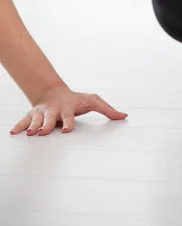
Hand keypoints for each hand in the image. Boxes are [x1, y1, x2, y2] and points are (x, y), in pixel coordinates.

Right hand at [9, 86, 127, 135]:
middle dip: (46, 124)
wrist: (54, 92)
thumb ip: (108, 110)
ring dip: (32, 126)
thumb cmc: (76, 100)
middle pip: (49, 118)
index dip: (68, 122)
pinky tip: (14, 132)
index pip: (69, 115)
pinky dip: (19, 126)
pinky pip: (24, 120)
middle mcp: (54, 110)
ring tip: (31, 133)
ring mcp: (42, 113)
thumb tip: (124, 116)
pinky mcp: (33, 115)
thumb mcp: (93, 101)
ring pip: (36, 119)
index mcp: (68, 108)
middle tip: (43, 132)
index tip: (67, 130)